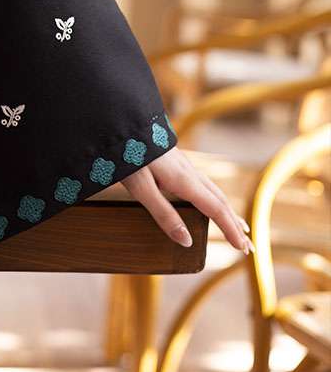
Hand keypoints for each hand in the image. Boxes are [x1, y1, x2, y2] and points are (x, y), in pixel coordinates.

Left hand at [121, 146, 254, 252]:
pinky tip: (211, 202)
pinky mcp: (177, 162)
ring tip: (238, 227)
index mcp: (185, 181)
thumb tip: (187, 241)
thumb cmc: (129, 155)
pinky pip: (204, 184)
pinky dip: (215, 199)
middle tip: (248, 246)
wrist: (122, 122)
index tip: (243, 248)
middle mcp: (190, 173)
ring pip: (214, 192)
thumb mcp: (142, 189)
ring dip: (228, 212)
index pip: (216, 210)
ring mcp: (185, 166)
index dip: (230, 230)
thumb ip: (164, 215)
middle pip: (221, 202)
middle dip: (236, 225)